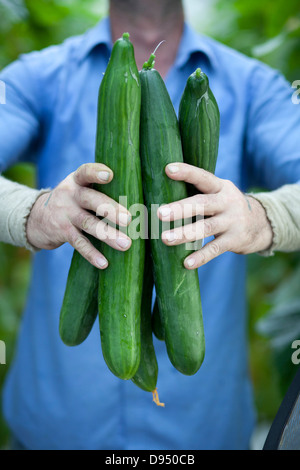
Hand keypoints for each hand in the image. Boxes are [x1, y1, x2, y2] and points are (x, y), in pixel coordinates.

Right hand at [26, 163, 131, 268]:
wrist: (36, 218)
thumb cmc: (72, 201)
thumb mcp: (80, 189)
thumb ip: (100, 190)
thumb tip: (139, 202)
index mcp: (77, 181)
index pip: (86, 172)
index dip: (96, 173)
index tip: (110, 175)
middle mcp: (70, 195)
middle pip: (91, 200)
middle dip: (111, 209)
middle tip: (129, 219)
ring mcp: (65, 214)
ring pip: (88, 224)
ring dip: (108, 235)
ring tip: (126, 244)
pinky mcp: (62, 232)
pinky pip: (79, 243)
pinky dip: (91, 253)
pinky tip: (104, 263)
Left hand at [157, 163, 272, 268]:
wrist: (262, 224)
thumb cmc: (226, 207)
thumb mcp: (218, 194)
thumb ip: (198, 194)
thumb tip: (159, 192)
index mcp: (220, 187)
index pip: (202, 177)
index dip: (186, 172)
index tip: (167, 169)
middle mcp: (227, 202)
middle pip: (202, 204)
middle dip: (180, 209)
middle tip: (160, 213)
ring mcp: (232, 221)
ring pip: (206, 227)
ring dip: (185, 234)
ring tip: (165, 239)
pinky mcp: (235, 240)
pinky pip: (215, 249)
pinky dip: (201, 256)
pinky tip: (187, 263)